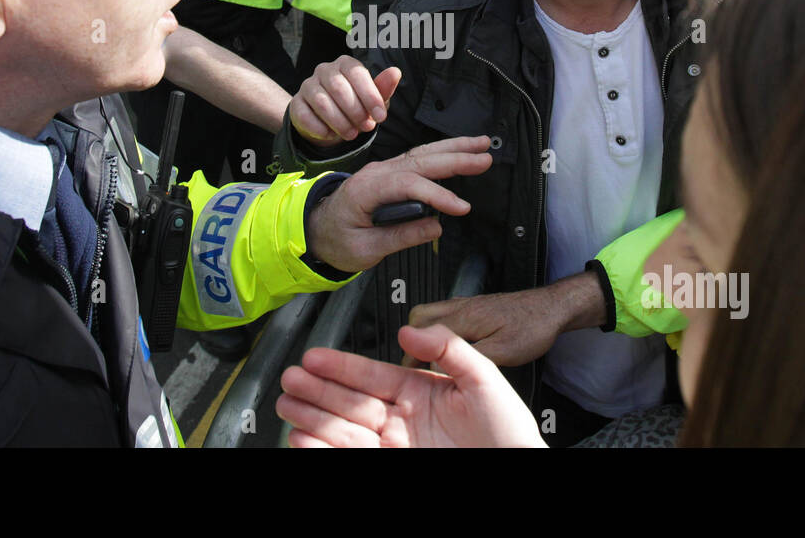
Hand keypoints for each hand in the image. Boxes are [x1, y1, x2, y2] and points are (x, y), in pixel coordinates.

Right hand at [276, 324, 545, 447]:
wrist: (517, 472)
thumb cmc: (509, 432)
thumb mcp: (484, 377)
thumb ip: (448, 348)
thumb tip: (409, 331)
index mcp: (418, 392)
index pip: (371, 374)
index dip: (340, 366)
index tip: (313, 357)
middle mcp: (401, 420)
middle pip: (349, 402)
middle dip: (317, 391)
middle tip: (289, 380)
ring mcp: (394, 447)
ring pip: (343, 430)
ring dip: (313, 418)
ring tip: (287, 409)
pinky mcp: (389, 467)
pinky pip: (350, 457)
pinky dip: (324, 450)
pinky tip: (304, 439)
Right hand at [289, 55, 401, 145]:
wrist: (329, 123)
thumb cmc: (355, 106)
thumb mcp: (372, 100)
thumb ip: (383, 88)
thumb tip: (395, 72)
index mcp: (345, 64)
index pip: (357, 73)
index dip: (370, 96)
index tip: (380, 117)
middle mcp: (324, 70)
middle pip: (339, 87)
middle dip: (356, 111)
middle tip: (366, 127)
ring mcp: (307, 85)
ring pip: (322, 102)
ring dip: (340, 122)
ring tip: (352, 134)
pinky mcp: (296, 103)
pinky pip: (305, 115)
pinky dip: (320, 129)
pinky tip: (330, 134)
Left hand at [303, 136, 490, 274]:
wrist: (314, 229)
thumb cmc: (335, 240)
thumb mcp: (363, 249)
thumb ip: (400, 237)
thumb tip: (435, 228)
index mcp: (365, 189)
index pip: (408, 185)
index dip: (437, 195)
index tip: (462, 209)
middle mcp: (375, 173)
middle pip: (420, 160)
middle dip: (455, 157)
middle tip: (485, 158)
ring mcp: (382, 170)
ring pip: (422, 153)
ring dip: (453, 148)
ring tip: (481, 144)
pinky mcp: (389, 174)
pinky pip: (418, 159)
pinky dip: (442, 153)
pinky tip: (460, 150)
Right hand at [405, 272, 606, 367]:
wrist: (551, 308)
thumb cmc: (532, 327)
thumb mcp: (503, 352)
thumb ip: (469, 357)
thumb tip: (443, 365)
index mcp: (463, 317)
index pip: (420, 332)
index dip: (412, 353)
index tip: (410, 371)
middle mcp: (460, 306)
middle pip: (417, 318)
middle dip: (412, 340)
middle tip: (416, 364)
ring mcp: (466, 305)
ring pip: (429, 314)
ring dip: (424, 334)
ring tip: (429, 357)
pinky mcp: (474, 307)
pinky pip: (444, 315)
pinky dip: (438, 331)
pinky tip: (449, 347)